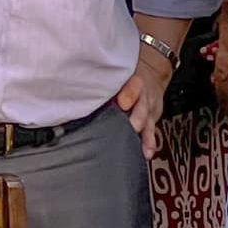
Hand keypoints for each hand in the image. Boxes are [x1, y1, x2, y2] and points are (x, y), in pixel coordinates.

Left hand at [115, 44, 172, 159]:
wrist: (148, 79)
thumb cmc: (125, 79)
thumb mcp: (120, 75)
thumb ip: (104, 83)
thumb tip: (76, 89)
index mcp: (133, 81)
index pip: (134, 84)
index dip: (130, 93)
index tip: (123, 103)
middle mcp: (142, 96)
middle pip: (142, 106)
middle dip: (137, 117)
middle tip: (132, 126)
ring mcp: (148, 109)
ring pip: (148, 121)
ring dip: (144, 134)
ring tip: (140, 146)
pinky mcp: (151, 120)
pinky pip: (152, 132)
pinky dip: (150, 143)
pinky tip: (146, 152)